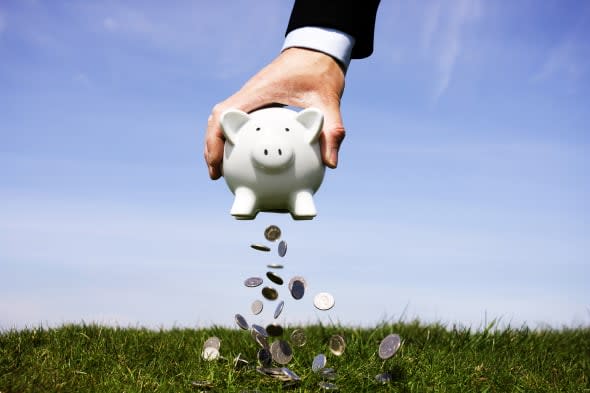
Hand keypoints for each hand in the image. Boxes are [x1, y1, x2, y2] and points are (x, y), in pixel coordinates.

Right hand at [204, 47, 345, 179]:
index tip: (216, 165)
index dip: (214, 141)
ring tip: (225, 170)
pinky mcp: (258, 100)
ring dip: (220, 143)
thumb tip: (331, 164)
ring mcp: (252, 96)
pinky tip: (249, 157)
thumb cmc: (321, 71)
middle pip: (216, 120)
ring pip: (224, 120)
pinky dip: (236, 138)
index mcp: (258, 92)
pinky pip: (240, 120)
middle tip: (216, 175)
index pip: (224, 115)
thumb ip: (331, 131)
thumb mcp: (329, 101)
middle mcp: (249, 93)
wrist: (319, 49)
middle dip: (212, 147)